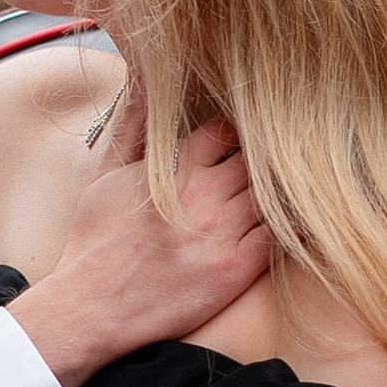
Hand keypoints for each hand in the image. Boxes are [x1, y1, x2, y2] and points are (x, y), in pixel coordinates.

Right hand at [10, 96, 269, 386]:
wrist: (88, 306)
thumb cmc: (92, 241)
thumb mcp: (105, 175)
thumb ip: (133, 128)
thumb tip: (141, 80)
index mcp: (175, 168)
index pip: (227, 130)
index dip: (238, 134)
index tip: (244, 140)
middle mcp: (203, 195)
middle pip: (257, 161)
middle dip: (263, 162)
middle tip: (277, 164)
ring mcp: (222, 232)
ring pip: (273, 195)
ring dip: (279, 192)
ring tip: (290, 192)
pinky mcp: (235, 269)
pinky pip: (279, 237)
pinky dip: (291, 227)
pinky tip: (298, 222)